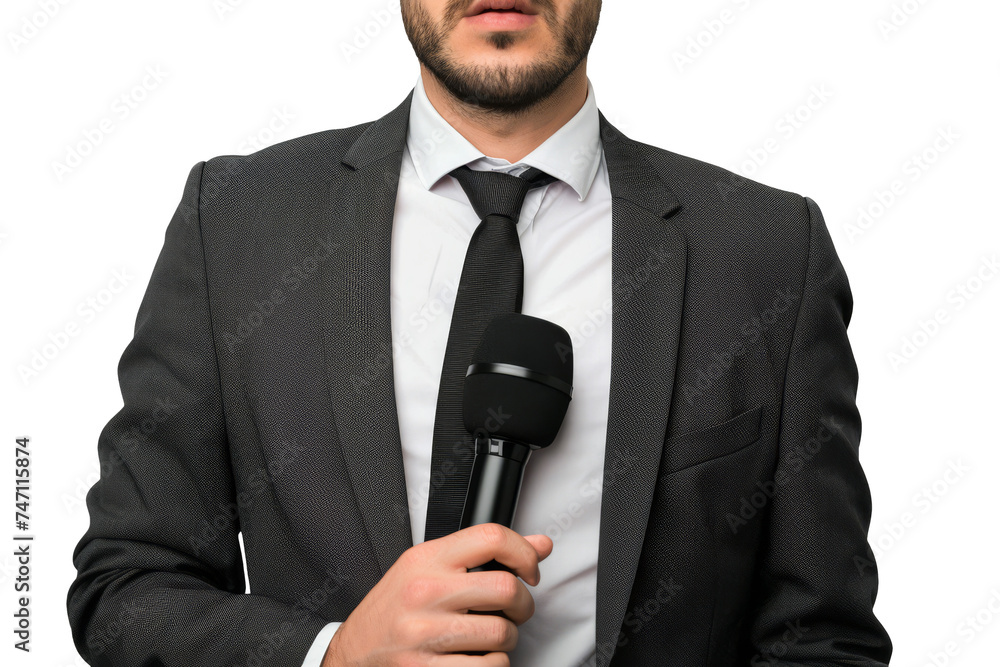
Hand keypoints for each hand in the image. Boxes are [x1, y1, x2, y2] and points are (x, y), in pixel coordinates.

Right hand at [321, 523, 552, 665]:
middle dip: (523, 605)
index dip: (524, 552)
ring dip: (506, 640)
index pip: (491, 537)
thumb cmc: (393, 611)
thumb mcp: (429, 569)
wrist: (352, 654)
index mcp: (426, 559)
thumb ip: (482, 555)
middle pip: (507, 589)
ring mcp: (424, 633)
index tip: (529, 569)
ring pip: (503, 634)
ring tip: (488, 637)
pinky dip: (493, 666)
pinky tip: (475, 658)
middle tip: (514, 611)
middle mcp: (425, 592)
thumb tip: (540, 545)